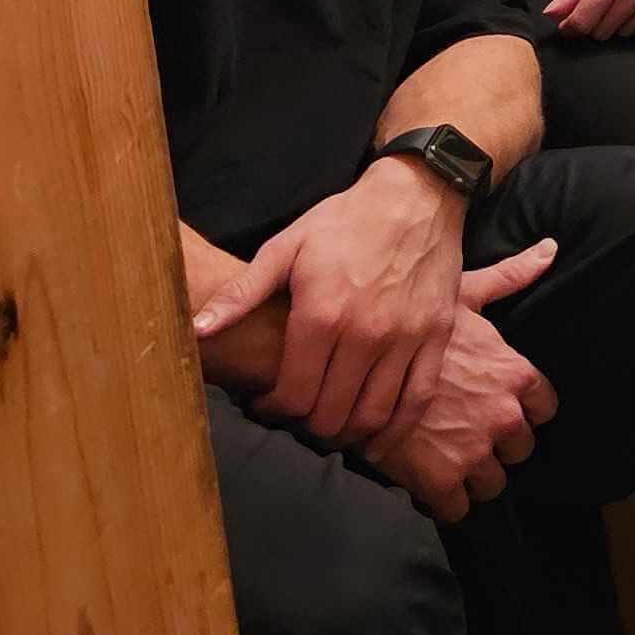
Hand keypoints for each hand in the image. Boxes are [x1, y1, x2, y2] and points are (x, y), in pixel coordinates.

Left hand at [197, 155, 469, 447]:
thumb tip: (197, 328)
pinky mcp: (437, 337)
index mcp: (322, 315)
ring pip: (373, 415)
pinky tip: (377, 438)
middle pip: (330, 413)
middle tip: (298, 416)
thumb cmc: (345, 221)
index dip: (273, 410)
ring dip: (347, 433)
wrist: (417, 196)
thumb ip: (242, 292)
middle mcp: (365, 334)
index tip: (266, 405)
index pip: (293, 395)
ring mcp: (406, 338)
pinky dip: (396, 430)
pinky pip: (418, 399)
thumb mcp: (287, 247)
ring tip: (331, 425)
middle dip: (306, 425)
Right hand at [361, 241, 563, 520]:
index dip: (524, 413)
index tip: (503, 412)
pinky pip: (457, 510)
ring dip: (472, 477)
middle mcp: (503, 414)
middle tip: (465, 438)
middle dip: (497, 448)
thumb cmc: (407, 319)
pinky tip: (425, 487)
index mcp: (513, 373)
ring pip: (492, 484)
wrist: (350, 359)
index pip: (544, 408)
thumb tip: (548, 249)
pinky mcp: (439, 479)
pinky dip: (444, 504)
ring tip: (444, 463)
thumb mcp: (464, 295)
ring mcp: (473, 449)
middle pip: (521, 450)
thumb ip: (509, 278)